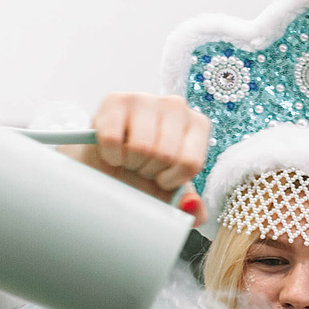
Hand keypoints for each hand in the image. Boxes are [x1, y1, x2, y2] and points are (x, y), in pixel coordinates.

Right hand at [86, 92, 210, 215]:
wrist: (111, 168)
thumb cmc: (146, 178)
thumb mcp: (172, 197)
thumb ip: (192, 210)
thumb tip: (192, 204)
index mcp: (198, 125)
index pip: (191, 162)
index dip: (172, 180)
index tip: (162, 178)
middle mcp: (176, 105)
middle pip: (165, 155)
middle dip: (149, 171)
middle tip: (142, 167)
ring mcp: (145, 98)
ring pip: (141, 147)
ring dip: (130, 162)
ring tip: (129, 158)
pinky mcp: (114, 100)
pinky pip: (112, 139)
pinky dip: (110, 154)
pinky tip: (114, 150)